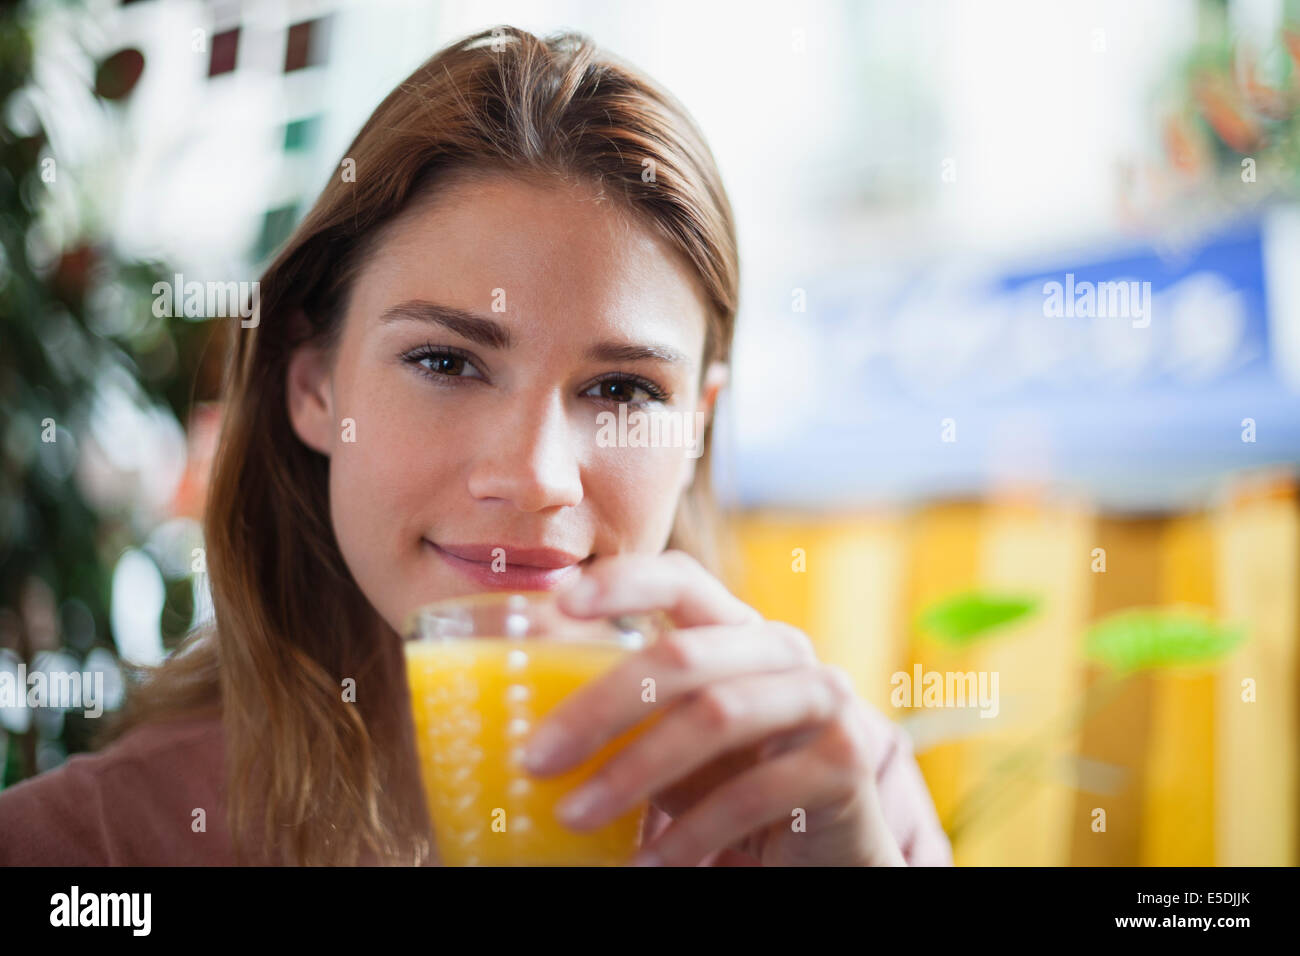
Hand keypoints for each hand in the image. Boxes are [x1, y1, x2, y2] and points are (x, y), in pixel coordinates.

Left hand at [519, 550, 905, 866]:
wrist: (828, 846)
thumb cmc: (732, 783)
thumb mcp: (673, 741)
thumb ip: (626, 718)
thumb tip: (525, 730)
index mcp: (737, 629)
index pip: (680, 577)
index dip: (621, 581)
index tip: (560, 604)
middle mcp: (784, 648)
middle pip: (681, 654)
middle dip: (598, 707)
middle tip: (535, 758)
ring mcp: (822, 697)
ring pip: (715, 715)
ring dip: (632, 772)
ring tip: (572, 816)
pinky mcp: (848, 758)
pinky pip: (754, 790)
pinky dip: (692, 831)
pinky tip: (648, 861)